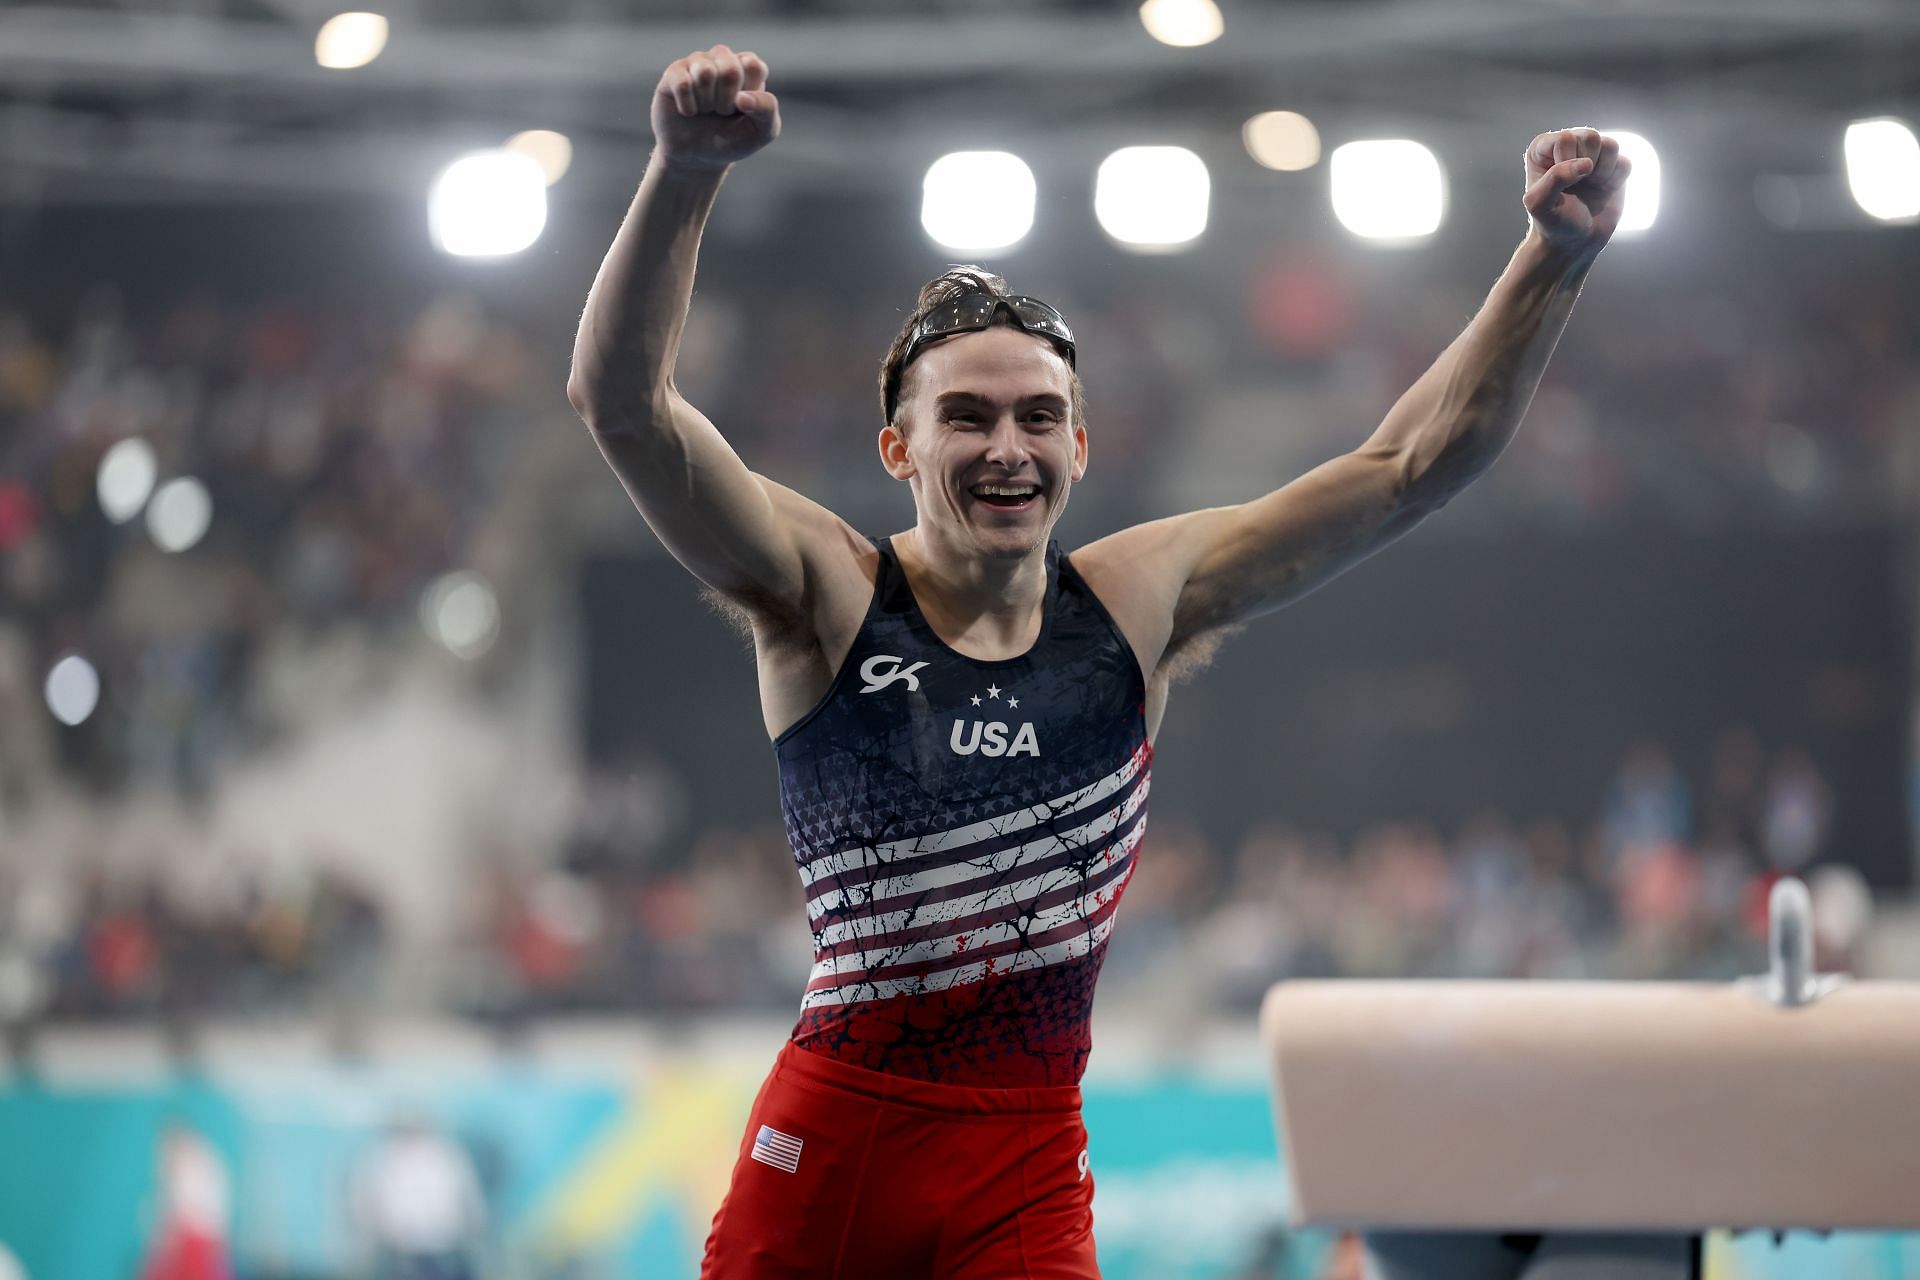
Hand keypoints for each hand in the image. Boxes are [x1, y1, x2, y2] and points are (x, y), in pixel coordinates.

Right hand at [650, 44, 779, 172]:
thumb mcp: (762, 131)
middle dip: (727, 100)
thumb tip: (743, 97)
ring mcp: (697, 63)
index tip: (744, 109)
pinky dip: (688, 106)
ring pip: (705, 72)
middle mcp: (722, 58)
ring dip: (707, 102)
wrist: (699, 157)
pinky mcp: (673, 73)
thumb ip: (767, 110)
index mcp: (747, 66)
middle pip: (730, 69)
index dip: (748, 95)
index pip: (753, 66)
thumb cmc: (733, 139)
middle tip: (722, 112)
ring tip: (706, 110)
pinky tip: (689, 112)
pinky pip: (682, 83)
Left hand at [1522, 127, 1631, 255]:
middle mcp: (1568, 145)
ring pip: (1611, 145)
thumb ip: (1555, 179)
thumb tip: (1586, 163)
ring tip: (1589, 187)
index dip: (1568, 163)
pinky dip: (1616, 180)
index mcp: (1543, 148)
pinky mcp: (1613, 165)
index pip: (1566, 138)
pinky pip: (1625, 162)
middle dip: (1587, 167)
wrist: (1575, 242)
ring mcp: (1592, 153)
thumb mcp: (1540, 204)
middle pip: (1591, 137)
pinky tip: (1602, 190)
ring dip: (1602, 173)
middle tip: (1577, 187)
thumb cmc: (1552, 222)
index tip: (1561, 185)